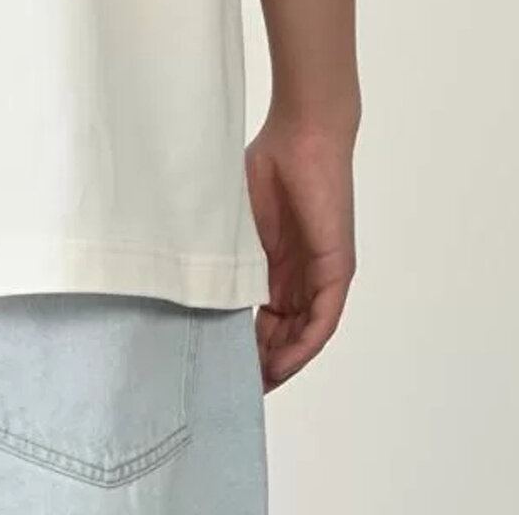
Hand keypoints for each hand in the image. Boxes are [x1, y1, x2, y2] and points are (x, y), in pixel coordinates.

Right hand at [245, 112, 357, 390]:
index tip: (219, 364)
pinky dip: (304, 345)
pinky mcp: (336, 269)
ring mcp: (320, 274)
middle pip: (282, 333)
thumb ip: (221, 248)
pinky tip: (283, 364)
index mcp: (275, 263)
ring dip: (282, 362)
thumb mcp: (235, 218)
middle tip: (232, 385)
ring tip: (256, 385)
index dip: (244, 344)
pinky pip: (322, 320)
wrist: (304, 134)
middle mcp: (300, 275)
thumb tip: (182, 274)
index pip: (262, 316)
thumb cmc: (267, 163)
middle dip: (260, 362)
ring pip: (302, 333)